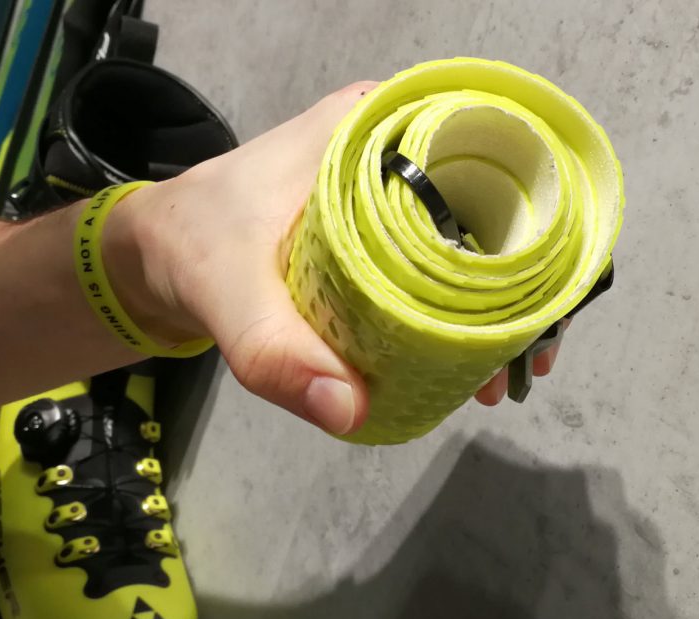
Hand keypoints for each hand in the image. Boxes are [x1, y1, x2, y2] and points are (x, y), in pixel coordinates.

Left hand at [109, 82, 566, 434]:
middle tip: (526, 357)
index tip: (545, 307)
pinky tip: (462, 358)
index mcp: (372, 127)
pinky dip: (453, 307)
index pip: (487, 160)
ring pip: (468, 238)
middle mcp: (390, 147)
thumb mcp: (227, 293)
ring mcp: (383, 189)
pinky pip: (434, 261)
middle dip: (520, 284)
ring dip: (491, 304)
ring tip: (498, 371)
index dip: (536, 231)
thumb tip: (352, 410)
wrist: (153, 253)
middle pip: (490, 206)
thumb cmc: (189, 244)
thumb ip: (276, 352)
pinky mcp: (372, 231)